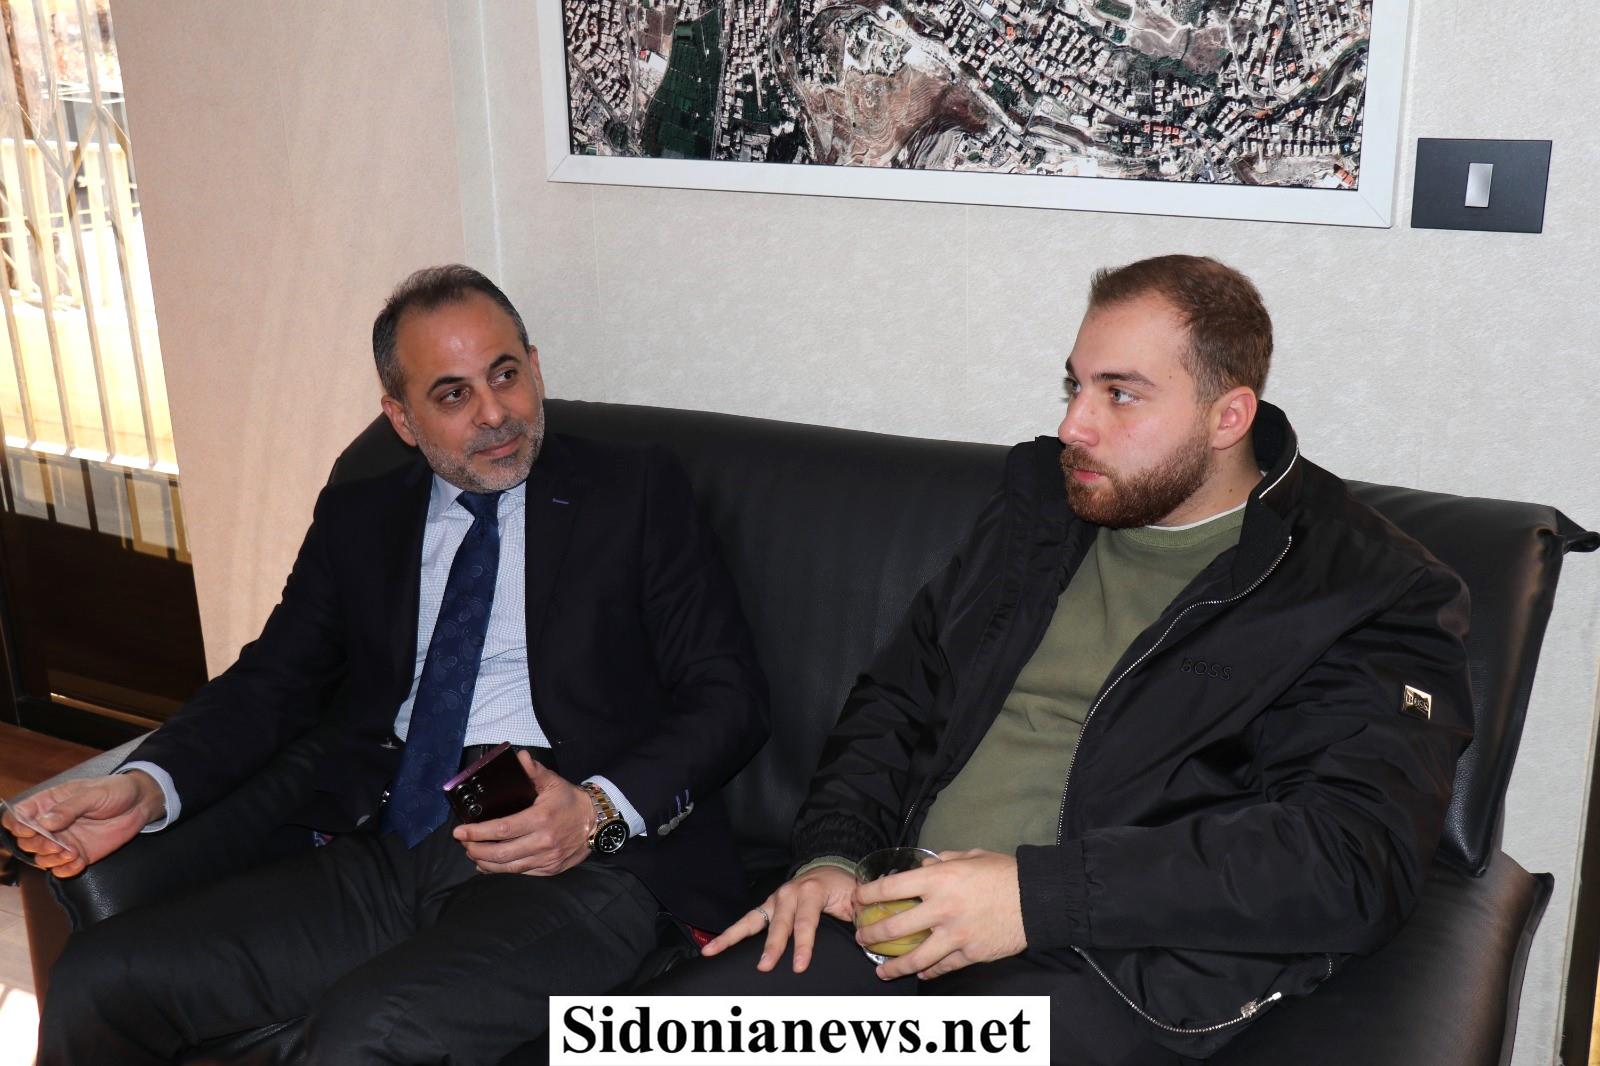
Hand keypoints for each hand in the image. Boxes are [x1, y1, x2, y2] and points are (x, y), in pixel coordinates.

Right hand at [0, 772, 164, 878]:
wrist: (140, 804)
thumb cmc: (115, 791)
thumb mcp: (93, 794)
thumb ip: (69, 808)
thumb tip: (43, 822)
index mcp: (48, 803)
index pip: (17, 816)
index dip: (17, 825)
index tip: (29, 830)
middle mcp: (51, 825)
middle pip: (26, 842)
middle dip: (37, 845)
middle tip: (56, 843)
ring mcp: (64, 841)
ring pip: (41, 858)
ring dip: (51, 859)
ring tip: (71, 852)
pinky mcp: (78, 854)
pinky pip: (62, 869)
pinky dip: (66, 870)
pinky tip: (79, 862)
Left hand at [453, 751, 593, 875]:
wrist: (597, 822)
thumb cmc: (571, 802)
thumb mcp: (553, 782)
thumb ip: (534, 771)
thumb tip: (519, 757)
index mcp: (540, 819)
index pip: (502, 829)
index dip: (478, 832)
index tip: (460, 832)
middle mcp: (542, 842)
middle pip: (501, 853)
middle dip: (475, 849)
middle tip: (462, 843)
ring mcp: (546, 859)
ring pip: (508, 868)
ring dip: (485, 862)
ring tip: (472, 853)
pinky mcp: (549, 869)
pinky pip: (520, 873)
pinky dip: (501, 871)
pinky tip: (489, 865)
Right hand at [701, 863, 856, 972]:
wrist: (828, 867)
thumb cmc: (843, 888)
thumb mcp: (856, 899)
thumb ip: (860, 916)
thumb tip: (868, 934)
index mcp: (812, 891)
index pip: (807, 922)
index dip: (803, 945)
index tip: (799, 966)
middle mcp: (789, 893)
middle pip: (779, 924)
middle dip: (772, 946)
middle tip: (765, 966)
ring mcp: (774, 900)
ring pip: (753, 920)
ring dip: (734, 937)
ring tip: (713, 951)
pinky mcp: (766, 907)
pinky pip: (746, 922)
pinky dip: (729, 934)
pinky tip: (712, 948)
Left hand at [854, 849, 1026, 980]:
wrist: (1038, 899)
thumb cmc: (1005, 873)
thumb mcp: (971, 856)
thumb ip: (944, 861)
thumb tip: (925, 865)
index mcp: (939, 879)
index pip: (891, 888)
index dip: (868, 895)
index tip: (857, 900)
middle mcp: (942, 908)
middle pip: (894, 927)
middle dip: (871, 935)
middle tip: (861, 938)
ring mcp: (956, 934)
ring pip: (915, 958)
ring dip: (894, 966)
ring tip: (881, 971)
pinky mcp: (971, 953)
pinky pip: (943, 967)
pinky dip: (929, 972)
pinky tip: (920, 973)